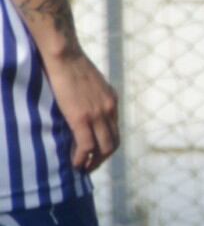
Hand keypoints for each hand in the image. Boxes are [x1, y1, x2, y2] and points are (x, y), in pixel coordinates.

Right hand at [42, 53, 117, 172]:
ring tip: (83, 168)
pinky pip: (86, 145)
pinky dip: (82, 158)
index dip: (107, 145)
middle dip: (103, 158)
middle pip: (114, 142)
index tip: (97, 153)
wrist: (66, 57)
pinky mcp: (82, 118)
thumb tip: (85, 108)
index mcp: (112, 101)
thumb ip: (93, 98)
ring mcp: (97, 115)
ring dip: (94, 162)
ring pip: (104, 147)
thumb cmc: (73, 67)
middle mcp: (109, 110)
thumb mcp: (92, 84)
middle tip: (90, 166)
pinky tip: (75, 163)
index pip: (116, 130)